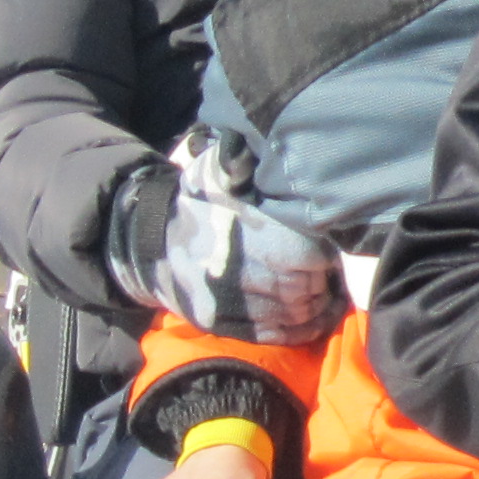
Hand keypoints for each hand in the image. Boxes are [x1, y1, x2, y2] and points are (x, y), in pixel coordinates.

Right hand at [114, 142, 341, 343]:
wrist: (151, 249)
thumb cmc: (194, 206)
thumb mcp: (214, 173)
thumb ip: (239, 159)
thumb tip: (250, 142)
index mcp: (253, 236)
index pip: (312, 255)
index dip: (325, 252)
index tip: (326, 245)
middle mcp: (247, 274)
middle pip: (308, 287)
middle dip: (323, 280)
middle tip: (326, 271)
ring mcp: (238, 305)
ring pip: (298, 315)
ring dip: (318, 306)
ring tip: (322, 292)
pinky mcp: (229, 326)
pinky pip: (281, 335)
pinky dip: (303, 329)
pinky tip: (312, 315)